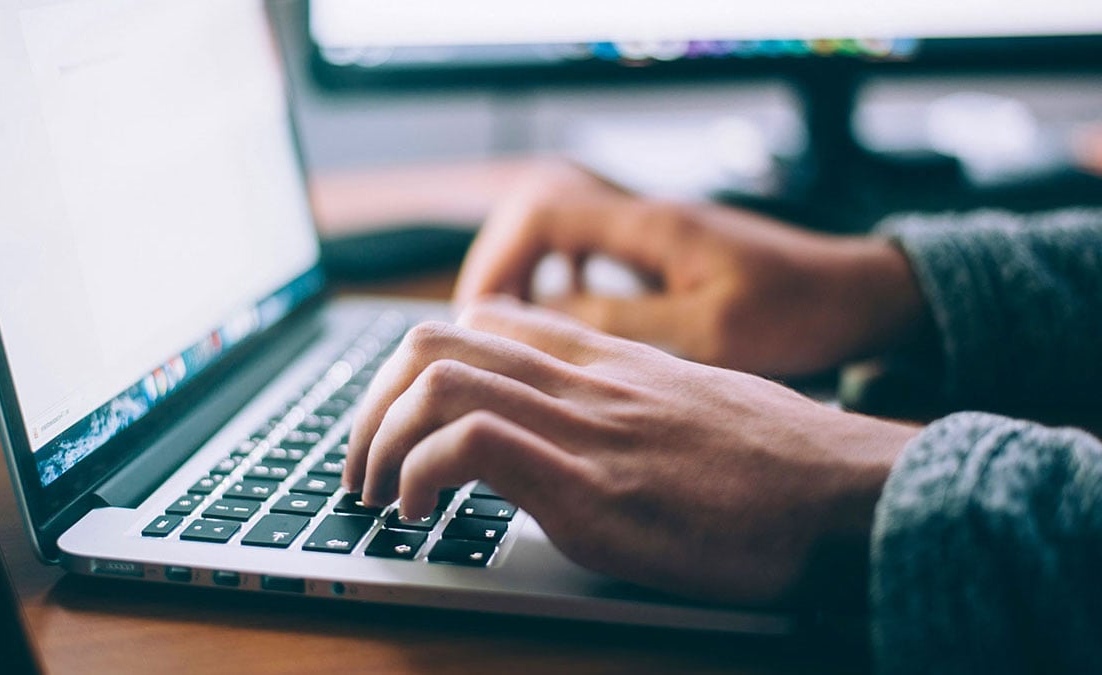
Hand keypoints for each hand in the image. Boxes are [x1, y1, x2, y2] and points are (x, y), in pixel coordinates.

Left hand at [344, 299, 918, 604]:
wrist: (848, 492)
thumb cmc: (780, 461)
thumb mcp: (692, 405)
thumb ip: (627, 399)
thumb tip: (583, 426)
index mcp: (605, 360)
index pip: (483, 320)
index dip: (417, 365)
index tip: (401, 419)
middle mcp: (583, 380)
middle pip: (434, 341)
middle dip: (371, 403)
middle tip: (362, 464)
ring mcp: (584, 428)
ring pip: (436, 380)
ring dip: (378, 439)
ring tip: (376, 494)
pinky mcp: (591, 487)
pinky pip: (470, 444)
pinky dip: (419, 474)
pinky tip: (420, 515)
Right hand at [454, 161, 927, 376]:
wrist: (859, 295)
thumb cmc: (799, 312)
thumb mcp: (709, 333)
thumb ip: (622, 324)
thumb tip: (542, 322)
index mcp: (651, 226)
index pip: (542, 212)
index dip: (499, 260)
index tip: (481, 316)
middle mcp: (645, 218)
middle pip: (538, 216)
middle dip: (500, 269)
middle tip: (482, 329)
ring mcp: (655, 233)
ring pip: (561, 234)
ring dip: (528, 276)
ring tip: (510, 331)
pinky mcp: (666, 254)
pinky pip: (591, 254)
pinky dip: (563, 282)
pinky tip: (565, 323)